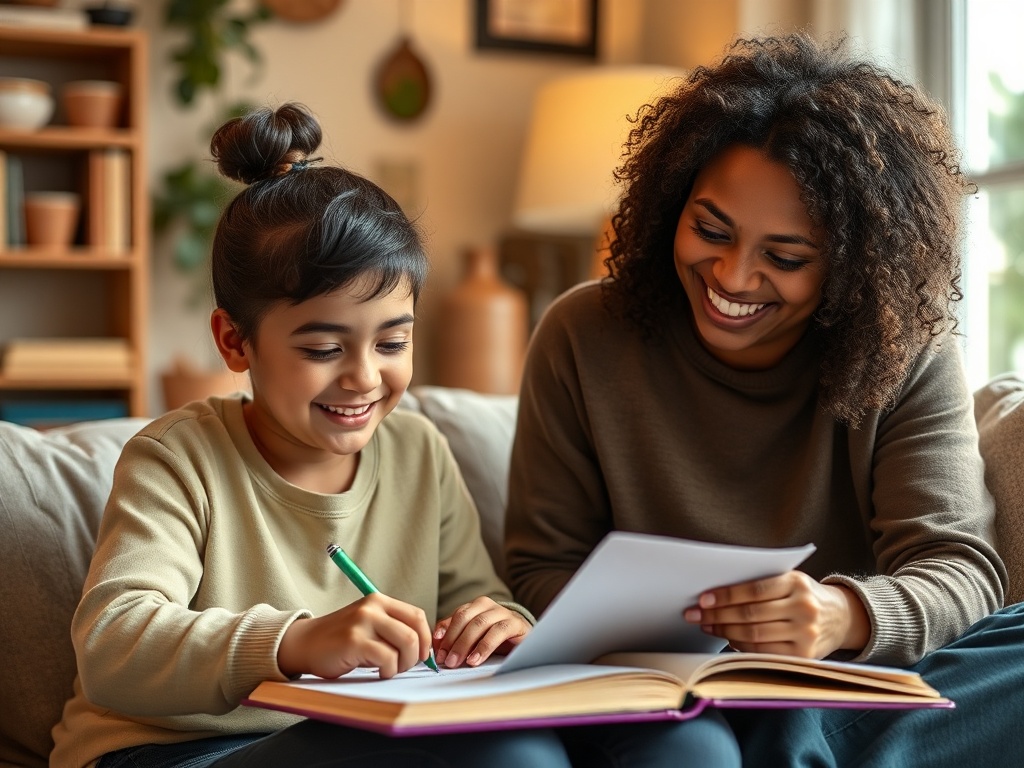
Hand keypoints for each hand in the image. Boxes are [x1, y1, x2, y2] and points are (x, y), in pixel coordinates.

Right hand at [277, 593, 432, 679]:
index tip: (420, 655)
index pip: (417, 616)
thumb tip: (423, 649)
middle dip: (416, 655)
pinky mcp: (354, 640)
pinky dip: (388, 670)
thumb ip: (391, 629)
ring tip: (390, 669)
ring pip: (406, 643)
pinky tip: (378, 672)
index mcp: (379, 601)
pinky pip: (387, 658)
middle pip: (415, 631)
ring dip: (403, 664)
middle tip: (404, 666)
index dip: (425, 639)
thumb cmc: (340, 640)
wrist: (304, 644)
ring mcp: (363, 622)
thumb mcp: (368, 625)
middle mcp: (372, 607)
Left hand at [433, 597, 530, 667]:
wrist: (526, 639)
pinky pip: (497, 632)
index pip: (456, 616)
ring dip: (465, 643)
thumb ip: (456, 637)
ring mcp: (502, 612)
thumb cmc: (496, 638)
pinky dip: (484, 646)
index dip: (445, 632)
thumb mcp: (474, 637)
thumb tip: (436, 646)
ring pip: (479, 623)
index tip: (437, 650)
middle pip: (465, 618)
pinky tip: (475, 659)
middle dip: (453, 640)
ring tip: (457, 661)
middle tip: (445, 660)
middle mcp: (487, 606)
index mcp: (475, 606)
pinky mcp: (515, 623)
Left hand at [682, 571, 869, 657]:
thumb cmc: (804, 595)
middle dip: (717, 615)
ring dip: (724, 631)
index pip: (754, 590)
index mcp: (797, 583)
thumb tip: (716, 595)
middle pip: (750, 614)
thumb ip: (761, 584)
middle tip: (694, 615)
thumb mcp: (790, 580)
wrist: (842, 617)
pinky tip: (727, 639)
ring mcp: (806, 633)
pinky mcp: (804, 655)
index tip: (702, 599)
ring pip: (754, 635)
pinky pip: (763, 652)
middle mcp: (804, 608)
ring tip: (706, 626)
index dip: (725, 595)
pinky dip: (741, 646)